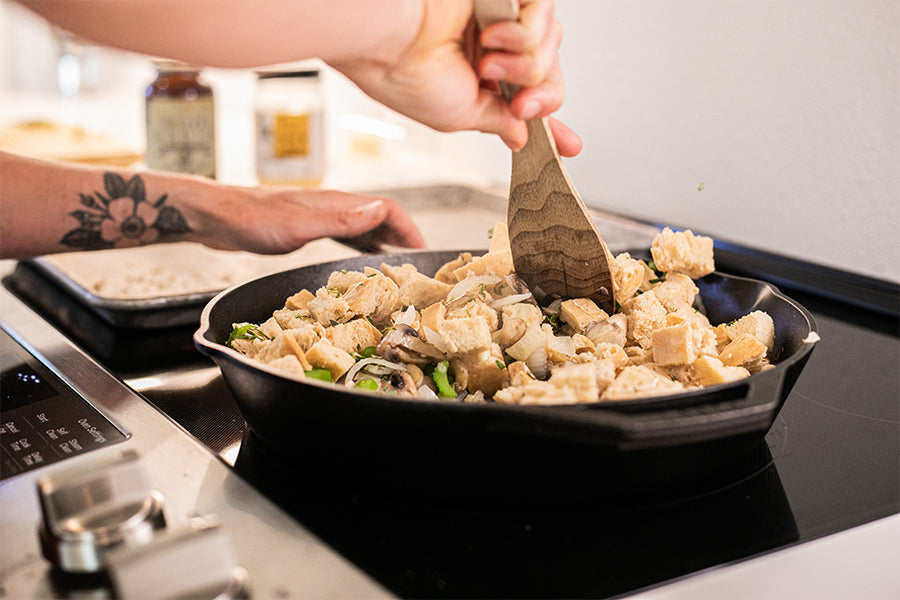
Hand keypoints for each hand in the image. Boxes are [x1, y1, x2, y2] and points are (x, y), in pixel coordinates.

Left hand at [201, 188, 425, 254]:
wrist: (213, 216)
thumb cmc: (250, 220)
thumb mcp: (300, 225)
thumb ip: (342, 219)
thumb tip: (382, 211)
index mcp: (336, 204)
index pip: (387, 210)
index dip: (410, 230)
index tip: (425, 253)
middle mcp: (332, 207)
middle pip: (380, 219)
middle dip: (403, 239)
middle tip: (418, 266)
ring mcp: (319, 217)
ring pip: (364, 229)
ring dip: (384, 245)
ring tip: (397, 268)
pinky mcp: (306, 228)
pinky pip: (345, 238)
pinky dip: (360, 250)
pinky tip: (359, 263)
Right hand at [331, 0, 581, 155]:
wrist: (390, 40)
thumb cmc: (407, 74)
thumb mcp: (461, 116)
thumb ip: (498, 121)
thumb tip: (520, 134)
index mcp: (479, 76)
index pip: (528, 97)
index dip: (551, 121)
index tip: (571, 145)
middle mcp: (492, 46)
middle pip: (548, 72)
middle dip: (541, 96)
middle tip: (519, 105)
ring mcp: (500, 18)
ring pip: (549, 47)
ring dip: (523, 65)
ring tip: (486, 65)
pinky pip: (542, 15)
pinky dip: (522, 34)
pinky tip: (491, 36)